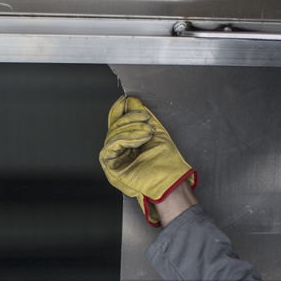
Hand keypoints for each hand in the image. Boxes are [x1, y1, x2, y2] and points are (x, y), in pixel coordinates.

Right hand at [98, 96, 195, 225]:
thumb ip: (141, 116)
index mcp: (129, 142)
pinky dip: (126, 138)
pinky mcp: (110, 166)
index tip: (125, 100)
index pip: (118, 123)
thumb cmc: (166, 163)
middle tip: (146, 120)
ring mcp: (114, 158)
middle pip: (114, 126)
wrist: (170, 179)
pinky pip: (111, 145)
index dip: (119, 110)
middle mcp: (120, 150)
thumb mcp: (155, 131)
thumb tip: (131, 101)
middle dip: (131, 119)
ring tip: (148, 132)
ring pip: (113, 134)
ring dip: (132, 129)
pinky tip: (140, 139)